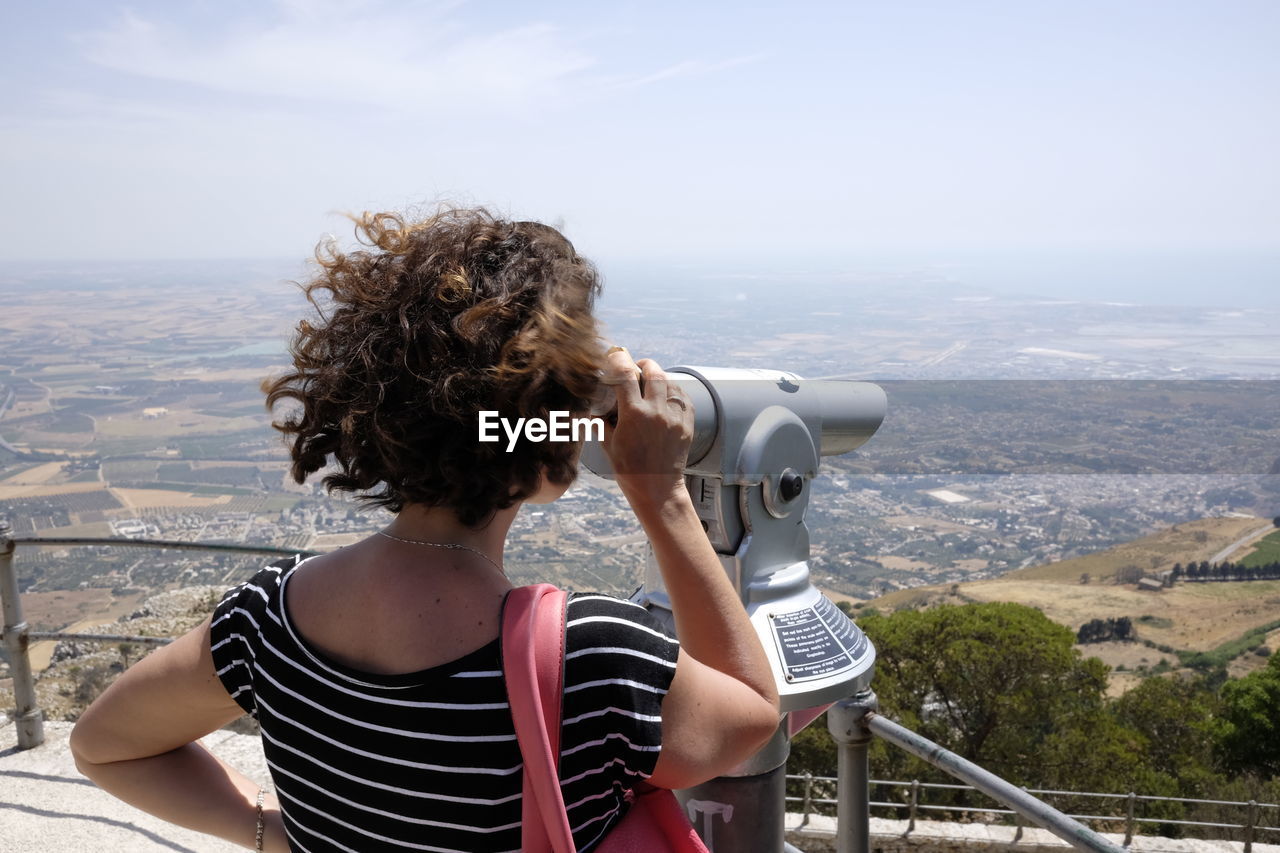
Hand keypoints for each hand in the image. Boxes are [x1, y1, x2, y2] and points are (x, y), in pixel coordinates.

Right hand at [600, 349, 693, 510]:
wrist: (657, 489)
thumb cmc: (629, 469)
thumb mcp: (608, 444)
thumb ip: (600, 421)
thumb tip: (593, 406)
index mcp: (634, 414)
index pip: (625, 375)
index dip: (618, 359)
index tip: (615, 355)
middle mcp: (657, 411)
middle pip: (653, 371)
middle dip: (643, 365)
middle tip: (636, 368)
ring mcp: (674, 417)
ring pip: (670, 382)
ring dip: (659, 378)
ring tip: (651, 383)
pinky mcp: (687, 423)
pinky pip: (683, 397)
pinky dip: (673, 392)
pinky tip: (665, 396)